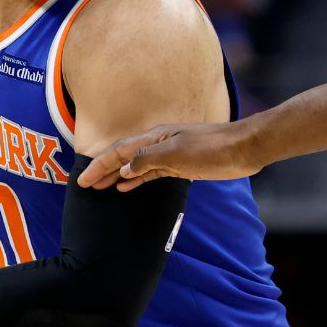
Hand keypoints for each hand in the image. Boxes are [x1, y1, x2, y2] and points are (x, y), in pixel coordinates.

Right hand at [77, 121, 262, 190]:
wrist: (243, 149)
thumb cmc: (212, 147)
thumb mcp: (177, 152)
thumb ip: (148, 160)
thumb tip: (124, 171)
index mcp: (154, 138)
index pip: (119, 152)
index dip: (100, 165)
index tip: (83, 180)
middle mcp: (157, 144)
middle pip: (123, 158)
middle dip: (103, 170)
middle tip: (84, 186)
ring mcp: (168, 155)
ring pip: (135, 167)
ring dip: (116, 176)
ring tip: (100, 188)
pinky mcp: (180, 166)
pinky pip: (150, 173)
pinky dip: (136, 180)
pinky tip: (126, 187)